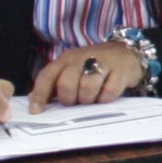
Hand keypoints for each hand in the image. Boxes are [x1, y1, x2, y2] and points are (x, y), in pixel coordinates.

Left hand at [29, 39, 146, 111]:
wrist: (126, 52)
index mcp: (66, 58)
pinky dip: (105, 98)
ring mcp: (102, 62)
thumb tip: (35, 101)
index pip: (47, 76)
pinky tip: (105, 94)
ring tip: (92, 98)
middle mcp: (81, 58)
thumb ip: (54, 83)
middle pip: (66, 84)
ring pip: (87, 88)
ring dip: (88, 99)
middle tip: (76, 101)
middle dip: (69, 99)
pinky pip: (108, 92)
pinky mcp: (120, 70)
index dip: (40, 95)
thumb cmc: (95, 64)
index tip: (36, 111)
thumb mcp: (73, 69)